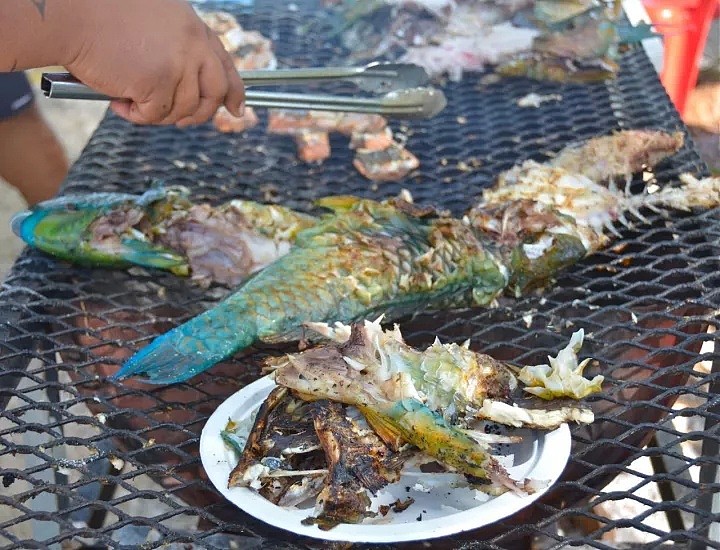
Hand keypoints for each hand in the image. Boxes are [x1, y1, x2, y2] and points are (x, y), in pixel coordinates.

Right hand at [65, 0, 244, 126]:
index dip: (234, 91)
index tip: (237, 109)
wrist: (69, 13)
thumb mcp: (154, 22)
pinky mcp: (158, 84)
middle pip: (214, 93)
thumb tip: (190, 87)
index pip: (224, 65)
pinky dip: (135, 115)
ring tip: (129, 99)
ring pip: (182, 109)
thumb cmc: (99, 14)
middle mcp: (192, 45)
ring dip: (156, 113)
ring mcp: (178, 65)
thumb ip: (177, 47)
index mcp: (193, 28)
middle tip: (181, 122)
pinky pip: (155, 115)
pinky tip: (117, 100)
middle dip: (201, 114)